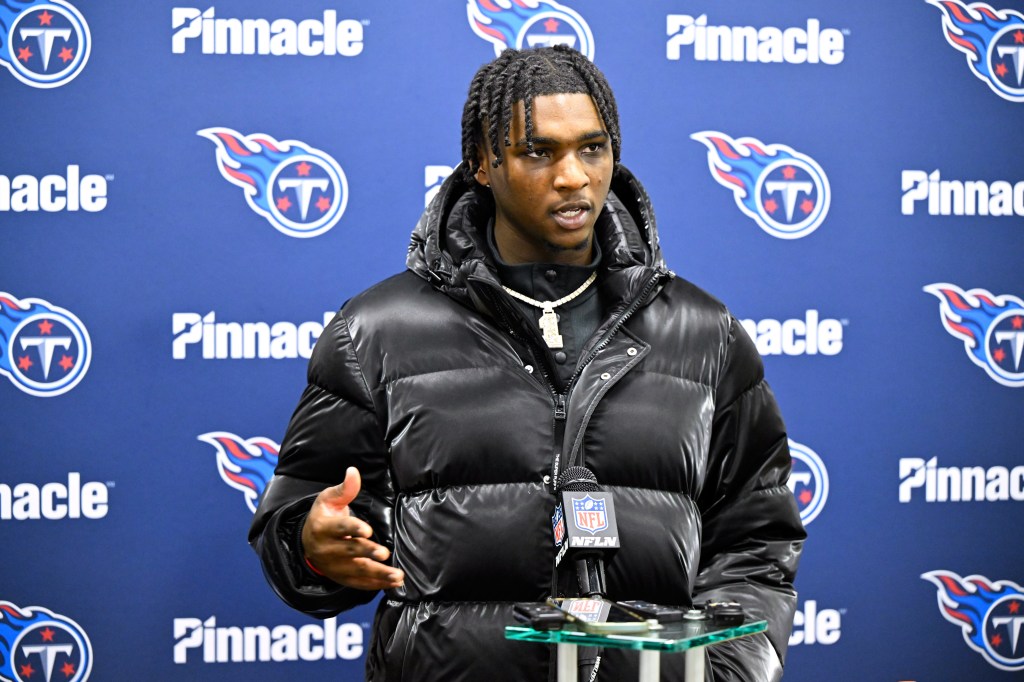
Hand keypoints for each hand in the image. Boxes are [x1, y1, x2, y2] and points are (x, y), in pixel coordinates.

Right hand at [301, 467, 404, 590]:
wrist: (307, 543)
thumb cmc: (324, 516)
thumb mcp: (329, 499)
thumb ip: (345, 488)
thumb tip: (353, 471)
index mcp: (323, 527)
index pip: (340, 528)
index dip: (353, 529)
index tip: (367, 530)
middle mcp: (328, 549)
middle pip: (350, 551)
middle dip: (368, 553)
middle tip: (384, 554)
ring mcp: (335, 566)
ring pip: (357, 571)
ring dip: (378, 574)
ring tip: (397, 575)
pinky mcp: (342, 577)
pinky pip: (360, 583)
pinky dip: (377, 584)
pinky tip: (393, 583)